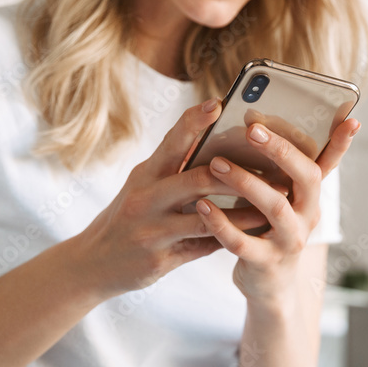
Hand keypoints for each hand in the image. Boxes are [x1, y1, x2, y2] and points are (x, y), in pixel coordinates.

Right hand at [74, 99, 269, 298]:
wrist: (94, 263)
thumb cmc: (128, 217)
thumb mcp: (143, 187)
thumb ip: (174, 169)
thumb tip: (219, 148)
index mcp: (144, 175)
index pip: (170, 142)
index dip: (193, 122)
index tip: (218, 103)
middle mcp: (145, 198)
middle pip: (195, 179)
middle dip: (237, 173)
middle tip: (271, 165)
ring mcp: (151, 230)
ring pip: (206, 216)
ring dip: (244, 210)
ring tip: (274, 201)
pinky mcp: (159, 258)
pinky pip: (203, 246)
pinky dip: (230, 237)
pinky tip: (255, 232)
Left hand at [196, 118, 360, 302]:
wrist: (269, 286)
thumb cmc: (269, 231)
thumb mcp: (283, 199)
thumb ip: (280, 170)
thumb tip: (260, 125)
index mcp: (311, 196)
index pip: (327, 163)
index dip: (341, 143)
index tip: (349, 117)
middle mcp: (307, 216)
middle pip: (306, 178)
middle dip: (281, 151)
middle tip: (252, 128)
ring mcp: (289, 241)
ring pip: (275, 207)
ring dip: (246, 183)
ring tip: (216, 163)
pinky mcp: (265, 263)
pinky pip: (242, 242)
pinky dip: (220, 223)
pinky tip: (202, 205)